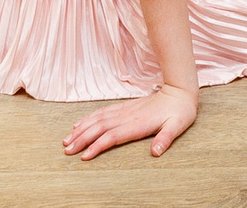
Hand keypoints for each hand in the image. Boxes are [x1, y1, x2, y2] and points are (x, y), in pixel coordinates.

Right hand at [63, 84, 196, 159]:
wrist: (180, 92)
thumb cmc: (180, 112)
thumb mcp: (177, 126)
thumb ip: (166, 138)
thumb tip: (156, 152)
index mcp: (138, 124)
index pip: (113, 136)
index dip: (98, 146)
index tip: (84, 156)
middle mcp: (128, 116)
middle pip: (100, 128)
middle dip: (82, 139)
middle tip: (67, 151)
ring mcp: (124, 111)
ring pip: (98, 120)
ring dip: (81, 129)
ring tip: (66, 140)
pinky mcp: (124, 107)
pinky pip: (102, 113)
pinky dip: (88, 119)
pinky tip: (78, 124)